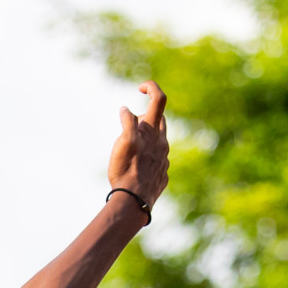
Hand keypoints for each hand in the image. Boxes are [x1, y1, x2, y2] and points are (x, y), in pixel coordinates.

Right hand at [107, 80, 169, 210]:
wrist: (134, 200)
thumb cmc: (126, 170)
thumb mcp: (123, 142)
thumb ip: (127, 123)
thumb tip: (126, 109)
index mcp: (153, 131)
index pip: (159, 99)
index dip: (152, 88)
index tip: (140, 88)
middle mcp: (162, 142)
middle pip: (159, 120)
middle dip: (146, 116)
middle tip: (130, 123)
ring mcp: (164, 159)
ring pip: (158, 141)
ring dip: (146, 137)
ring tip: (130, 147)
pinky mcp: (162, 173)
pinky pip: (157, 159)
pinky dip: (147, 156)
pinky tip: (137, 166)